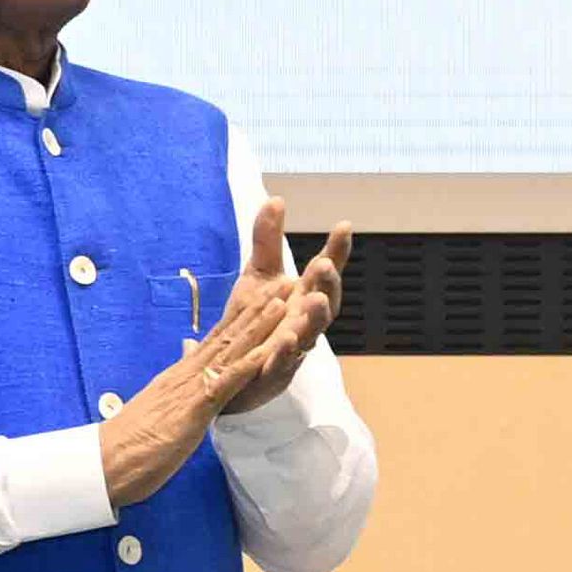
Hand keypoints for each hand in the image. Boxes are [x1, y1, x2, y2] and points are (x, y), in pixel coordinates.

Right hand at [102, 199, 357, 506]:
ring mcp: (190, 388)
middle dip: (258, 309)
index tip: (264, 295)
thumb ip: (176, 393)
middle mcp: (186, 374)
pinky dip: (249, 364)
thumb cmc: (131, 445)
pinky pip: (226, 382)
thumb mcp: (161, 412)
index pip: (216, 340)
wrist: (104, 463)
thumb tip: (186, 379)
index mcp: (181, 376)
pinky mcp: (193, 408)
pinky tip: (270, 350)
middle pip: (227, 335)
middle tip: (284, 282)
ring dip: (259, 326)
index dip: (242, 317)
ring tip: (284, 301)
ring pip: (230, 350)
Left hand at [218, 198, 351, 410]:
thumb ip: (267, 240)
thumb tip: (276, 199)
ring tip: (316, 299)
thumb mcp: (258, 275)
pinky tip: (288, 337)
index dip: (336, 251)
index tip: (343, 226)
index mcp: (303, 297)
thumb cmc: (253, 322)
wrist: (228, 369)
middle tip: (325, 263)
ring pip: (311, 333)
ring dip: (316, 317)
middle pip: (325, 302)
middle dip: (328, 284)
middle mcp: (304, 321)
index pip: (324, 272)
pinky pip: (284, 363)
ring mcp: (293, 348)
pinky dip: (288, 351)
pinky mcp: (274, 372)